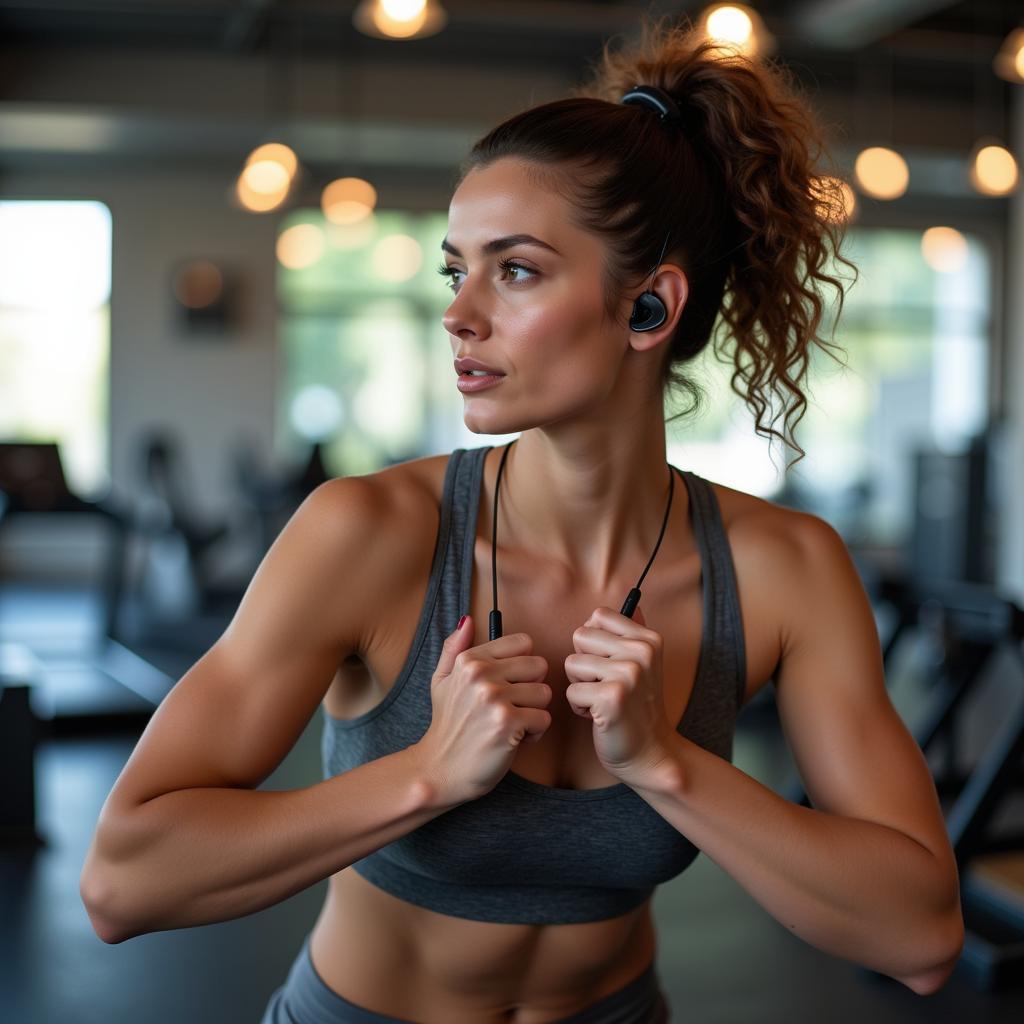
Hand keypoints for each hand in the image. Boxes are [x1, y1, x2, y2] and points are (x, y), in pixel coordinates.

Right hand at [415, 615, 551, 806]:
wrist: (440, 770)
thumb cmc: (447, 725)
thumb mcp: (441, 681)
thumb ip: (454, 648)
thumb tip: (467, 620)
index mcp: (470, 660)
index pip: (523, 642)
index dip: (523, 666)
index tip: (509, 683)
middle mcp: (481, 674)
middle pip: (539, 666)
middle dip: (531, 688)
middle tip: (512, 706)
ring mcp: (494, 698)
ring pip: (544, 693)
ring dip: (534, 712)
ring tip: (513, 723)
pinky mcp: (507, 723)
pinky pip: (544, 718)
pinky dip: (534, 733)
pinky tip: (515, 739)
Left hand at [564, 604, 680, 789]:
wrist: (650, 752)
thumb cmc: (636, 708)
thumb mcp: (644, 664)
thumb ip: (634, 632)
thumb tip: (633, 600)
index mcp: (648, 639)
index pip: (598, 616)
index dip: (593, 641)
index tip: (608, 663)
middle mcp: (642, 651)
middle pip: (580, 636)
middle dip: (583, 663)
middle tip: (604, 685)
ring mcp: (629, 673)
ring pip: (572, 663)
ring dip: (580, 686)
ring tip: (601, 700)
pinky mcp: (612, 697)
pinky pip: (571, 691)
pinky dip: (579, 707)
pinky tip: (599, 716)